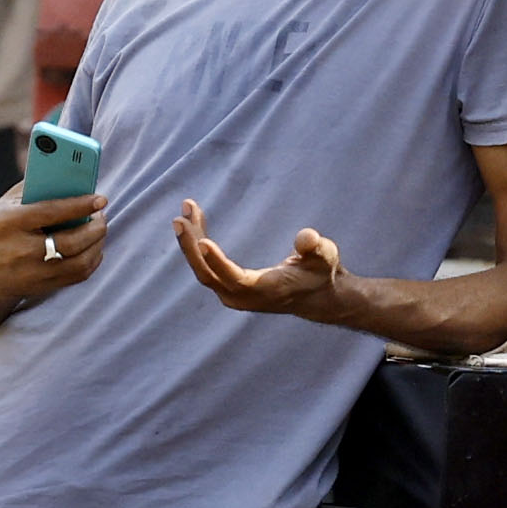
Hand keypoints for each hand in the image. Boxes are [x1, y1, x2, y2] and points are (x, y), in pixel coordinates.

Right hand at [0, 189, 106, 340]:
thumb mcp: (2, 206)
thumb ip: (32, 190)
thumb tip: (67, 177)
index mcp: (7, 222)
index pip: (50, 212)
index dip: (80, 205)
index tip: (100, 199)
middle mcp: (19, 250)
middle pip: (71, 241)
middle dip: (95, 227)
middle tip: (101, 215)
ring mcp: (30, 272)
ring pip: (79, 262)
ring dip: (97, 245)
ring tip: (98, 230)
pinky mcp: (39, 287)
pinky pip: (76, 276)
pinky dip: (91, 261)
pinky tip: (92, 249)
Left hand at [173, 198, 352, 323]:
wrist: (314, 296)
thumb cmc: (320, 271)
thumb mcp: (325, 256)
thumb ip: (317, 248)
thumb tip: (307, 238)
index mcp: (265, 290)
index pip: (235, 278)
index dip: (218, 262)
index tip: (202, 241)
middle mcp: (243, 297)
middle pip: (208, 275)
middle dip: (192, 247)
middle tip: (180, 218)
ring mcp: (232, 294)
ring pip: (203, 269)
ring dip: (191, 241)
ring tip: (186, 210)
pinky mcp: (227, 287)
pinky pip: (205, 266)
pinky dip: (196, 244)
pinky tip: (194, 220)